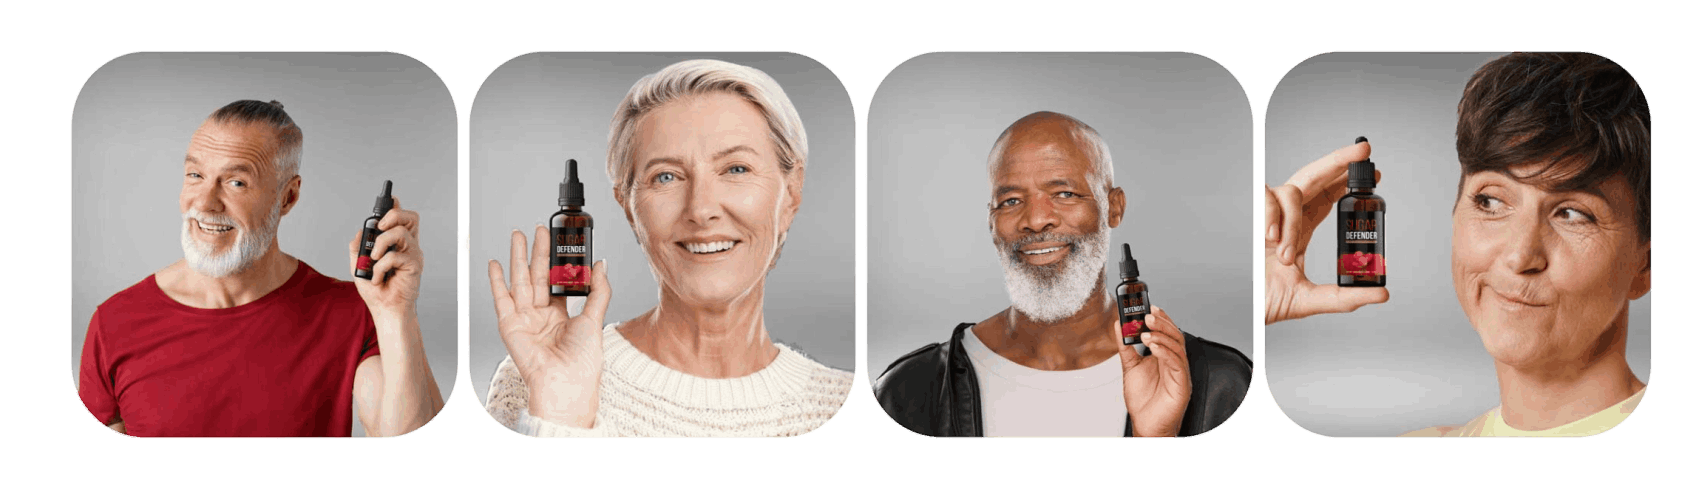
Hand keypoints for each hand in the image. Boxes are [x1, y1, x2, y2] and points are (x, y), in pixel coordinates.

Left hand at [349, 196, 422, 323]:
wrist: (385, 310)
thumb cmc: (376, 291)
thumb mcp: (357, 266)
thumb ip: (357, 248)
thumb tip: (358, 232)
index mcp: (396, 244)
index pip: (401, 218)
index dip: (396, 206)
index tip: (389, 197)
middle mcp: (407, 246)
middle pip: (410, 217)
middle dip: (392, 215)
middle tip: (378, 228)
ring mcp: (413, 254)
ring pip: (401, 232)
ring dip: (381, 243)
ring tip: (374, 259)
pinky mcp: (414, 265)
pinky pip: (395, 256)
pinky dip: (380, 267)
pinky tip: (379, 278)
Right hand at [487, 226, 609, 427]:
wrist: (565, 382)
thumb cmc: (582, 360)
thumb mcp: (594, 318)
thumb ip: (598, 290)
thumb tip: (601, 264)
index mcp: (562, 315)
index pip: (557, 281)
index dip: (557, 261)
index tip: (559, 241)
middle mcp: (541, 316)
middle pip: (538, 276)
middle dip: (537, 252)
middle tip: (539, 229)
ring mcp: (524, 319)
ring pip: (520, 281)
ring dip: (518, 257)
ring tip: (518, 235)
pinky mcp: (510, 325)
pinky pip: (501, 299)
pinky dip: (497, 281)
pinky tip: (496, 263)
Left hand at [1118, 305, 1189, 436]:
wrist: (1146, 423)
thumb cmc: (1143, 399)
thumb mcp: (1130, 367)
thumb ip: (1125, 347)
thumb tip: (1119, 326)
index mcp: (1164, 356)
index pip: (1166, 332)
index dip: (1161, 318)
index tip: (1150, 307)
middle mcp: (1174, 362)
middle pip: (1175, 335)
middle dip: (1162, 323)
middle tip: (1148, 316)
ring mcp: (1179, 372)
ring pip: (1177, 346)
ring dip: (1162, 336)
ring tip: (1146, 332)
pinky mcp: (1182, 383)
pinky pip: (1177, 363)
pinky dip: (1165, 352)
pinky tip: (1154, 347)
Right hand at [1264, 140, 1388, 324]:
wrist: (1239, 307)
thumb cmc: (1264, 301)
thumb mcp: (1310, 300)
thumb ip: (1345, 298)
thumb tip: (1380, 293)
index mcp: (1300, 232)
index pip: (1328, 198)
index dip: (1347, 184)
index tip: (1375, 175)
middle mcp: (1286, 218)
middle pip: (1315, 178)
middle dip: (1339, 161)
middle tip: (1363, 153)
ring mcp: (1268, 214)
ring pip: (1293, 191)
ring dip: (1293, 221)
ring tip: (1284, 253)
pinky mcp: (1251, 211)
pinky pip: (1269, 199)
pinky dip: (1274, 217)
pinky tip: (1270, 238)